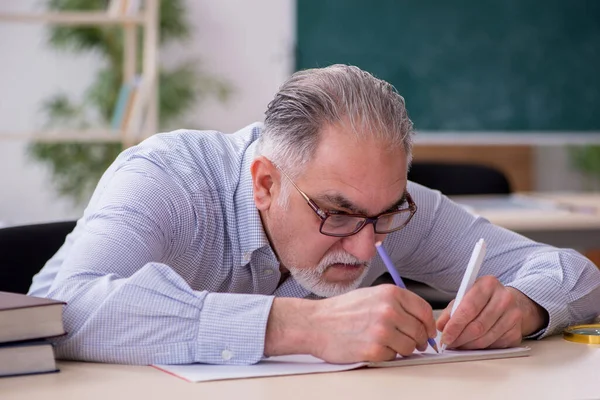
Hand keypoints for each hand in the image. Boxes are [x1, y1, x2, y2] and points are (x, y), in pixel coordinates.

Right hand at [265, 285, 436, 362]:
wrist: (315, 323)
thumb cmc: (341, 311)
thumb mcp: (371, 295)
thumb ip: (396, 304)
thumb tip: (419, 320)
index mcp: (390, 293)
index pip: (425, 311)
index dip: (429, 325)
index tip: (428, 332)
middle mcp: (389, 310)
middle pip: (420, 331)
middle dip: (418, 340)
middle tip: (412, 344)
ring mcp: (382, 331)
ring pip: (409, 347)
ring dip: (401, 349)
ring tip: (386, 344)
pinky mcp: (374, 350)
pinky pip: (393, 357)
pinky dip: (386, 355)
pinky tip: (372, 347)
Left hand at [436, 276, 548, 349]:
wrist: (512, 301)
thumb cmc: (484, 299)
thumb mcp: (465, 296)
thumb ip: (451, 310)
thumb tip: (441, 326)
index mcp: (488, 284)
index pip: (469, 308)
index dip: (455, 325)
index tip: (445, 336)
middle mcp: (504, 299)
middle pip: (478, 326)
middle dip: (459, 338)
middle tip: (449, 343)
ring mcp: (513, 316)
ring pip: (485, 339)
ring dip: (468, 345)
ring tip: (457, 345)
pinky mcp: (517, 332)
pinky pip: (494, 345)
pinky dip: (480, 348)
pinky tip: (472, 345)